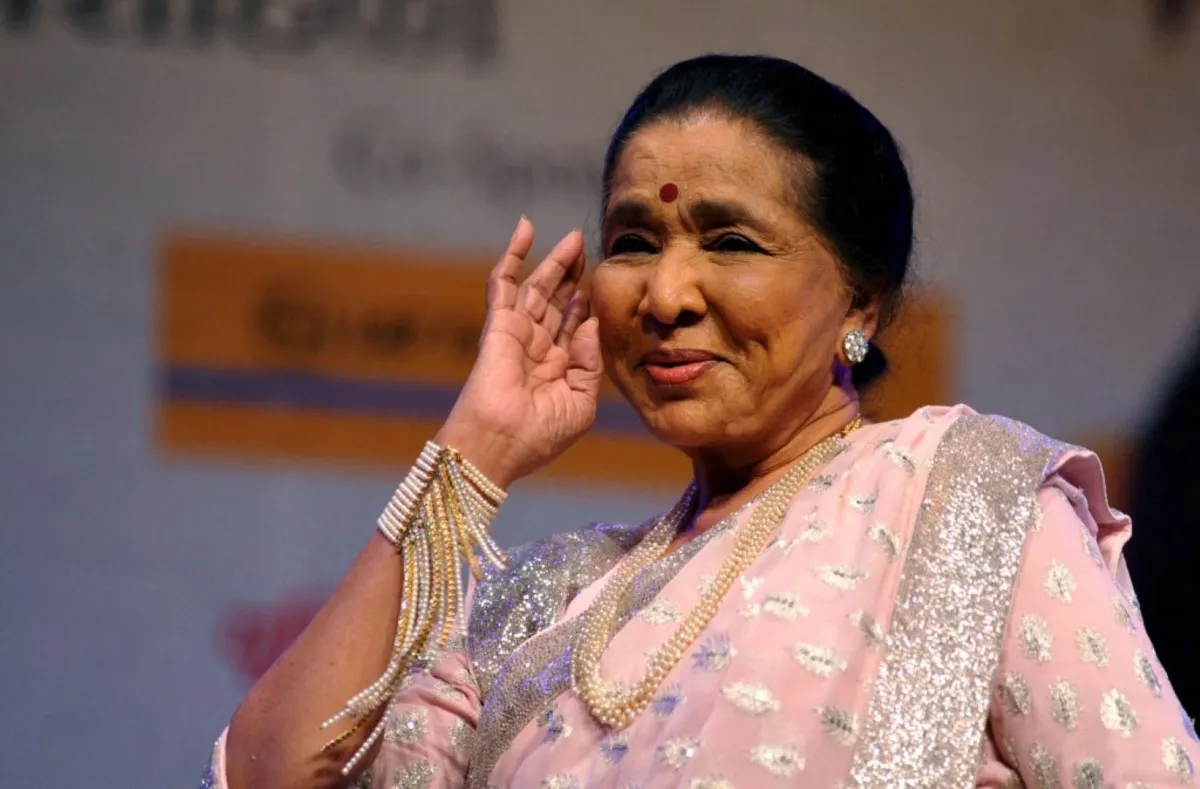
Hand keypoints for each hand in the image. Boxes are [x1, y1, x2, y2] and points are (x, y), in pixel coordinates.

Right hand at [437, 217, 602, 486]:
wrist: (499, 447)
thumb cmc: (538, 437)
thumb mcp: (580, 404)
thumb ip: (590, 363)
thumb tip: (592, 322)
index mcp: (557, 370)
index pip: (573, 327)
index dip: (584, 303)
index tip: (597, 281)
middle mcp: (537, 349)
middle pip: (556, 302)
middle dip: (571, 275)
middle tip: (585, 247)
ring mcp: (517, 335)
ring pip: (537, 288)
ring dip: (554, 262)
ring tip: (572, 239)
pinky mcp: (498, 325)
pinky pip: (505, 283)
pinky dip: (513, 256)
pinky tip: (525, 230)